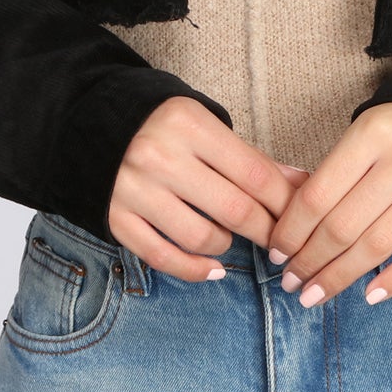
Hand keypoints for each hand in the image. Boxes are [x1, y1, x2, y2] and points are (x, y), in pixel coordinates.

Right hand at [108, 96, 304, 282]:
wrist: (90, 121)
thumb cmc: (162, 124)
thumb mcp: (205, 124)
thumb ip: (248, 156)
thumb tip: (301, 184)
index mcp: (189, 126)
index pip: (255, 174)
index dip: (286, 202)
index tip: (301, 218)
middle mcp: (160, 157)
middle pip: (234, 209)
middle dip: (267, 231)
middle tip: (280, 240)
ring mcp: (135, 191)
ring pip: (202, 238)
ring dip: (227, 246)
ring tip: (231, 237)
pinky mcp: (116, 218)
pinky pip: (163, 257)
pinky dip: (194, 270)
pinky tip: (214, 270)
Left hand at [268, 102, 391, 308]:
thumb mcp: (366, 132)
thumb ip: (333, 172)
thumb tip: (287, 225)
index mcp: (372, 134)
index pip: (319, 195)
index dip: (291, 231)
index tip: (277, 254)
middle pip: (343, 226)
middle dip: (310, 261)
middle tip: (292, 282)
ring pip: (377, 246)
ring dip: (340, 277)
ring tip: (316, 295)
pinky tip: (369, 295)